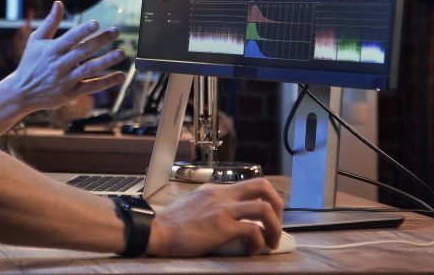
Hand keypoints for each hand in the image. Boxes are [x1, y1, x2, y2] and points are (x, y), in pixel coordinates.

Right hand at [6, 1, 124, 111]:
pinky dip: (106, 82)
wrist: (22, 92)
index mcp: (51, 50)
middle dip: (100, 41)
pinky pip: (90, 87)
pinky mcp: (70, 94)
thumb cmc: (30, 62)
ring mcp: (65, 80)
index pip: (70, 38)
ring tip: (121, 53)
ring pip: (89, 70)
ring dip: (106, 61)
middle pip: (83, 51)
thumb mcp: (36, 41)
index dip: (83, 31)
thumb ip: (50, 22)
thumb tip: (59, 3)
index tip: (96, 23)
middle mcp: (59, 65)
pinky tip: (120, 76)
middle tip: (116, 31)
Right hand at [147, 178, 283, 256]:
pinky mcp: (221, 226)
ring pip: (264, 208)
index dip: (266, 199)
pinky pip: (252, 230)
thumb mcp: (194, 205)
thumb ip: (212, 206)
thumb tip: (230, 218)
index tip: (268, 215)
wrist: (155, 231)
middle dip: (278, 206)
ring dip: (274, 227)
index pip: (250, 184)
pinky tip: (252, 249)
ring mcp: (222, 209)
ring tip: (271, 241)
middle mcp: (221, 195)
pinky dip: (258, 241)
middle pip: (263, 187)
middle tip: (276, 225)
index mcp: (215, 189)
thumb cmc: (171, 224)